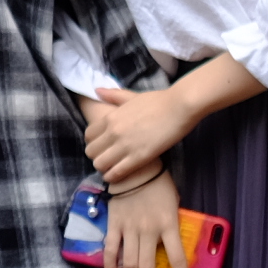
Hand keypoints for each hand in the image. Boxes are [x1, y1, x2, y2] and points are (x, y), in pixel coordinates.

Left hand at [82, 84, 196, 185]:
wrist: (179, 107)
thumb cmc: (158, 101)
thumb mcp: (131, 96)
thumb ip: (113, 95)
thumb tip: (97, 90)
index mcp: (110, 118)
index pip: (88, 136)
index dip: (93, 142)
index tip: (101, 146)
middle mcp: (113, 133)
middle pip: (90, 152)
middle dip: (96, 156)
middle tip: (106, 158)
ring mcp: (125, 146)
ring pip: (100, 164)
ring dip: (103, 167)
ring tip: (111, 167)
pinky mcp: (138, 158)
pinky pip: (117, 172)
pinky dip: (113, 176)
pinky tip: (116, 176)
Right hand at [101, 167, 181, 267]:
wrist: (135, 169)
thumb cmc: (160, 187)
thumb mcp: (175, 206)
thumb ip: (174, 226)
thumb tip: (176, 248)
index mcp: (168, 224)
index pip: (177, 258)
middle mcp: (148, 230)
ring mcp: (129, 228)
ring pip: (128, 264)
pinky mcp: (114, 225)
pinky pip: (110, 251)